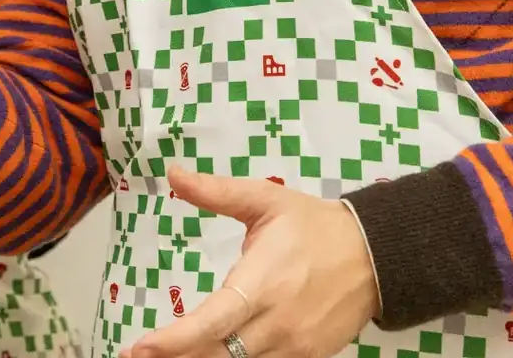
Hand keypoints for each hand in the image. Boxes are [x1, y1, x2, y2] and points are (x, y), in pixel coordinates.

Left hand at [123, 167, 379, 357]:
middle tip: (134, 357)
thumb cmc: (315, 225)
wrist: (378, 255)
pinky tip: (210, 357)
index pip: (212, 320)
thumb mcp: (265, 199)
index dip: (175, 340)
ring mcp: (295, 346)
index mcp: (262, 284)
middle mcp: (277, 323)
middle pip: (219, 354)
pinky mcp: (309, 356)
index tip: (140, 348)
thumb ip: (216, 192)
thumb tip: (172, 173)